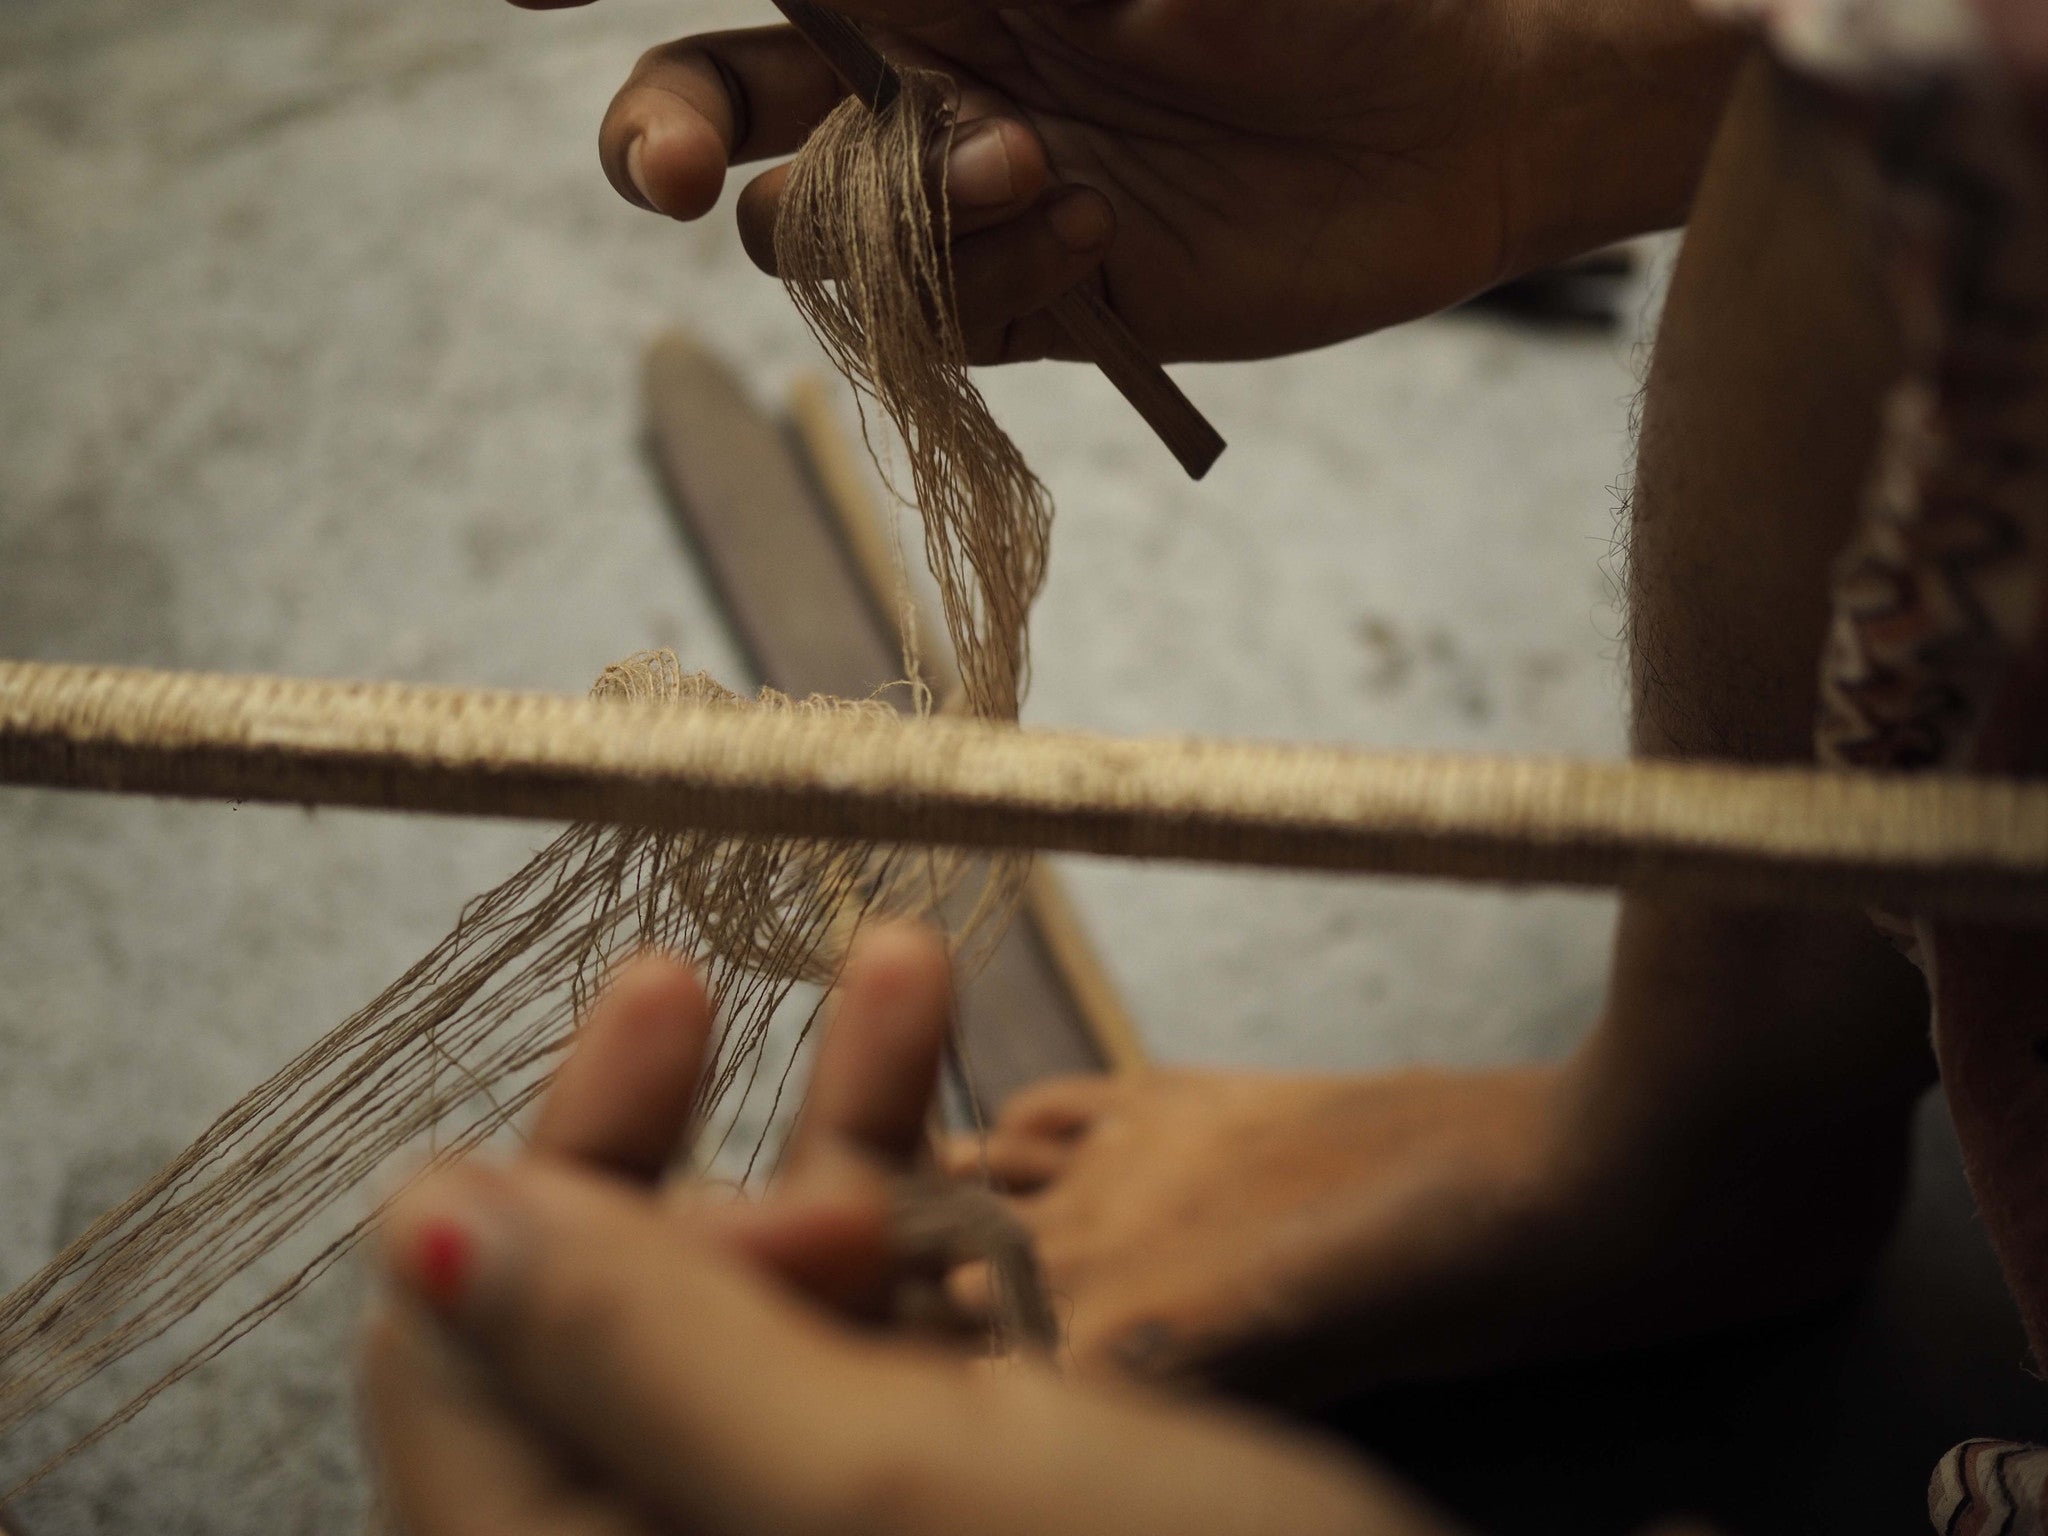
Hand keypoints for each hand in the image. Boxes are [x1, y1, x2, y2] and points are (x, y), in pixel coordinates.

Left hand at [359, 924, 1452, 1535]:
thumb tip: (419, 1223)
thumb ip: (631, 1360)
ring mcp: (800, 1518)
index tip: (657, 1022)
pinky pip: (865, 1316)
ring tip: (904, 962)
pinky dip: (909, 1186)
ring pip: (752, 1293)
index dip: (549, 1184)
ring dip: (826, 1121)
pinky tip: (954, 1073)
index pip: (458, 1364)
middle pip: (608, 1315)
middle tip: (796, 1040)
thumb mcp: (873, 1485)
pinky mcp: (917, 1483)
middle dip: (702, 1155)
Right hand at [514, 0, 1737, 362]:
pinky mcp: (1042, 301)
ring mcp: (973, 196)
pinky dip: (977, 282)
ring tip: (1021, 169)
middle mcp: (922, 72)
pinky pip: (937, 324)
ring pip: (815, 238)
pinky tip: (1084, 221)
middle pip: (721, 113)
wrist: (1467, 116)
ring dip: (871, 222)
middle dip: (668, 139)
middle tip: (673, 176)